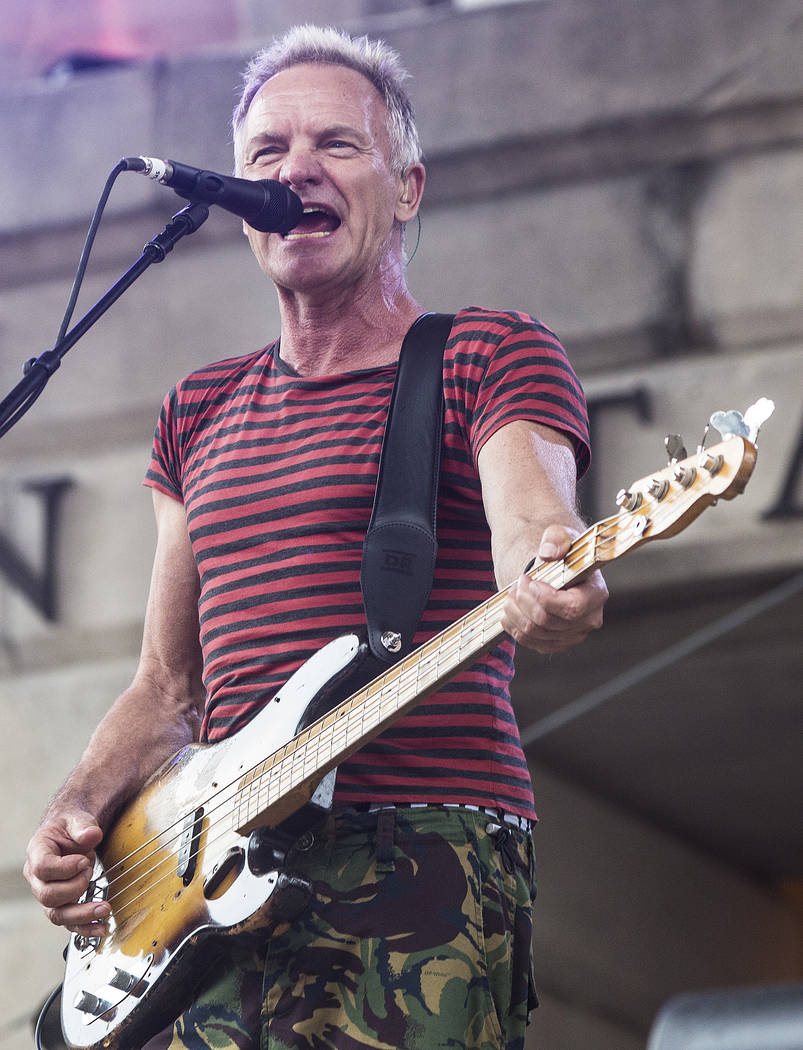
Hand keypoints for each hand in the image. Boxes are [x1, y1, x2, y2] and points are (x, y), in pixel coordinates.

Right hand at [23, 807, 109, 935]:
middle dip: (74, 888)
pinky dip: (85, 928)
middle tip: (90, 873)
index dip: (64, 868)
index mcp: (38, 852)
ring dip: (82, 914)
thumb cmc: (70, 827)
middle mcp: (38, 878)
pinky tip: (101, 928)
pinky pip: (69, 922)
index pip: (42, 868)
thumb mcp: (77, 819)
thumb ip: (83, 826)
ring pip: (57, 914)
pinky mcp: (61, 904)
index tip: (84, 861)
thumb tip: (91, 835)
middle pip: (48, 895)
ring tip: (104, 909)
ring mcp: (48, 893)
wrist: (71, 834)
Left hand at [501, 524, 607, 653]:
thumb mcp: (560, 536)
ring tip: (512, 592)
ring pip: (534, 632)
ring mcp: (571, 635)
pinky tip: (510, 608)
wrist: (556, 569)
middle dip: (524, 600)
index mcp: (596, 595)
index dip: (545, 598)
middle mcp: (588, 620)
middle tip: (518, 582)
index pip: (572, 608)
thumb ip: (557, 539)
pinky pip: (527, 641)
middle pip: (547, 621)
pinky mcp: (553, 643)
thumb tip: (549, 552)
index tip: (530, 581)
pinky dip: (513, 625)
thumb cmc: (561, 553)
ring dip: (515, 611)